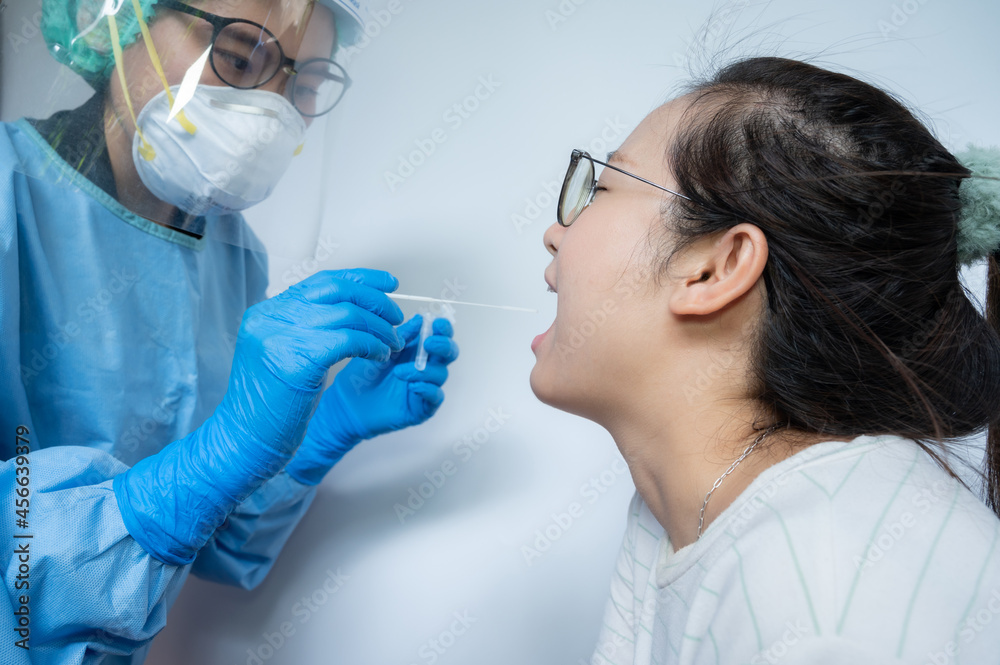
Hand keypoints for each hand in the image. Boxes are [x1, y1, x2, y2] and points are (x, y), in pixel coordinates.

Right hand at [114, 269, 403, 563]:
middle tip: (396, 315)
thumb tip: (347, 309)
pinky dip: (372, 344)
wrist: (243, 441)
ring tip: (392, 343)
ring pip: (347, 314)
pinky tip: (380, 355)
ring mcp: (280, 337)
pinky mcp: (297, 361)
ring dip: (379, 328)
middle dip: (375, 300)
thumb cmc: (267, 406)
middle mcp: (270, 319)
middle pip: (336, 291)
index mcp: (265, 314)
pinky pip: (349, 340)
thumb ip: (302, 330)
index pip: (320, 283)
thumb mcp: (279, 356)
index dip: (359, 279)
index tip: (388, 283)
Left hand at [285, 315, 459, 484]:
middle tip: (429, 343)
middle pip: (449, 354)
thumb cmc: (362, 376)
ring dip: (424, 370)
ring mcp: (425, 386)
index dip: (443, 329)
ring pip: (441, 374)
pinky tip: (412, 386)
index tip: (438, 323)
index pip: (439, 336)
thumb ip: (400, 336)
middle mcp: (425, 366)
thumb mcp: (379, 349)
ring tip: (400, 372)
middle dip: (443, 346)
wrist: (347, 403)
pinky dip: (427, 389)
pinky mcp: (421, 407)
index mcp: (417, 349)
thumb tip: (419, 319)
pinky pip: (435, 397)